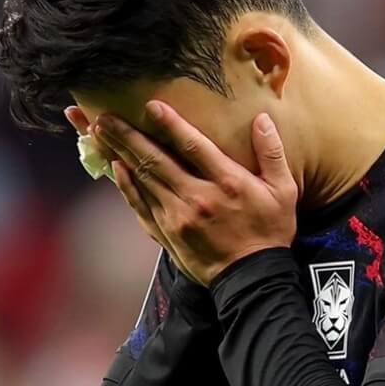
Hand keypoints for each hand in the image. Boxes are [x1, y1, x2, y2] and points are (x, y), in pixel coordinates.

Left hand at [90, 102, 297, 285]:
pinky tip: (116, 168)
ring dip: (120, 154)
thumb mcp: (284, 191)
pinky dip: (126, 186)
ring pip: (143, 180)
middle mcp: (197, 198)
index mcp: (227, 183)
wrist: (252, 279)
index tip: (151, 106)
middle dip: (128, 136)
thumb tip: (262, 119)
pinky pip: (141, 206)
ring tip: (101, 133)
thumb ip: (272, 153)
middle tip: (106, 117)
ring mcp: (178, 217)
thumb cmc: (270, 232)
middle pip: (156, 160)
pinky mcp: (167, 233)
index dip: (171, 124)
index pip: (193, 146)